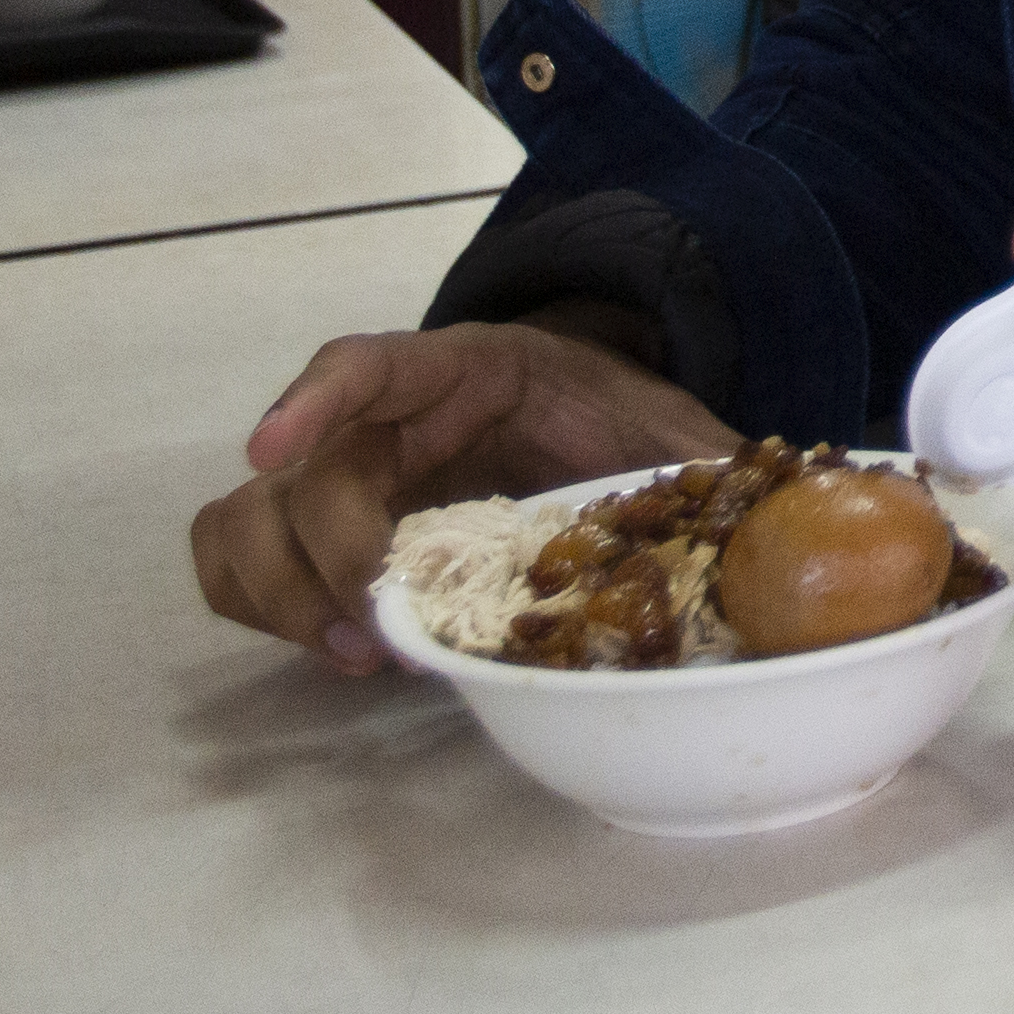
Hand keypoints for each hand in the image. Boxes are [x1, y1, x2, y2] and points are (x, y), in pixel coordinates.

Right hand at [186, 317, 733, 674]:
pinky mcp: (332, 537)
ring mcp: (347, 480)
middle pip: (303, 474)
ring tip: (357, 650)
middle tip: (374, 629)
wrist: (603, 432)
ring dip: (279, 592)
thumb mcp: (671, 434)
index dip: (313, 400)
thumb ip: (702, 463)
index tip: (270, 447)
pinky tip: (337, 645)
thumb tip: (765, 496)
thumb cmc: (623, 426)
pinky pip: (247, 564)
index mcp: (465, 372)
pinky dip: (265, 607)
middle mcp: (384, 420)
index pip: (366, 363)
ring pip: (249, 521)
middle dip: (324, 555)